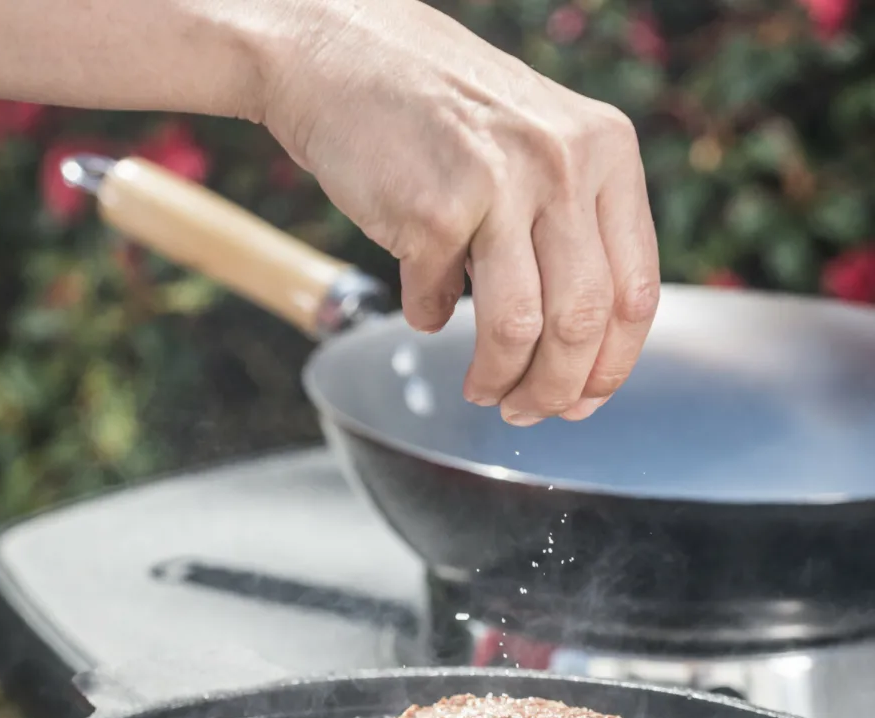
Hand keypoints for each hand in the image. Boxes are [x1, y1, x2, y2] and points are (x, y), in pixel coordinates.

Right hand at [260, 0, 659, 422]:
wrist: (338, 48)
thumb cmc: (437, 110)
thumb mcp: (536, 144)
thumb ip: (569, 227)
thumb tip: (578, 349)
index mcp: (605, 150)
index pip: (635, 288)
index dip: (612, 364)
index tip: (585, 399)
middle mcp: (564, 162)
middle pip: (584, 320)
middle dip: (557, 388)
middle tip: (530, 412)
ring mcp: (499, 183)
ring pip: (521, 328)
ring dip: (501, 378)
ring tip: (483, 390)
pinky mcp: (434, 208)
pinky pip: (439, 302)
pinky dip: (428, 318)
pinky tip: (424, 307)